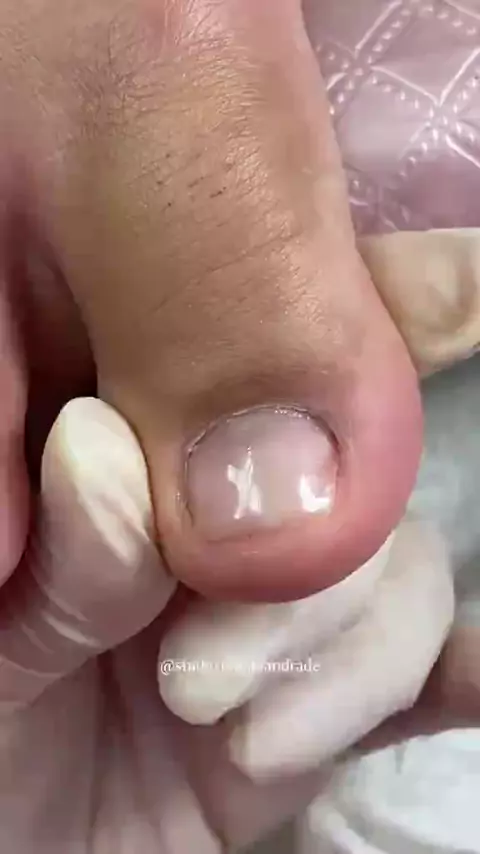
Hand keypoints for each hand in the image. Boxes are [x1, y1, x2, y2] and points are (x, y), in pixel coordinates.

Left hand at [0, 397, 451, 851]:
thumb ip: (64, 553)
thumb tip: (102, 436)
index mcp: (128, 441)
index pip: (232, 354)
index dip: (277, 383)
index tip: (269, 470)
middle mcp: (223, 500)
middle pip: (343, 462)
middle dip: (300, 574)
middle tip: (189, 682)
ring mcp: (281, 596)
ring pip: (396, 561)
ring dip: (348, 652)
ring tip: (239, 737)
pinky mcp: (324, 691)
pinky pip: (421, 668)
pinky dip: (461, 671)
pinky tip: (478, 682)